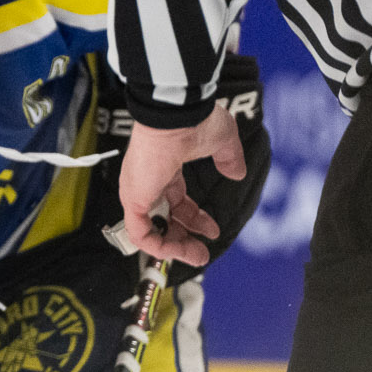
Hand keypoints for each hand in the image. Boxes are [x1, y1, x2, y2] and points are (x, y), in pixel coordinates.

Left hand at [118, 108, 244, 264]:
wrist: (176, 115)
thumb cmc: (194, 121)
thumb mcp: (221, 143)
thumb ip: (229, 159)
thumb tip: (237, 173)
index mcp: (165, 169)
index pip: (177, 202)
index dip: (195, 219)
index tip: (212, 230)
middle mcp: (148, 182)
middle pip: (164, 220)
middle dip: (184, 239)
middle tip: (202, 251)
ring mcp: (138, 191)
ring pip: (150, 230)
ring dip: (174, 248)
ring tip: (197, 256)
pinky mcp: (134, 200)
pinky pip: (140, 233)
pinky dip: (158, 246)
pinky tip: (179, 251)